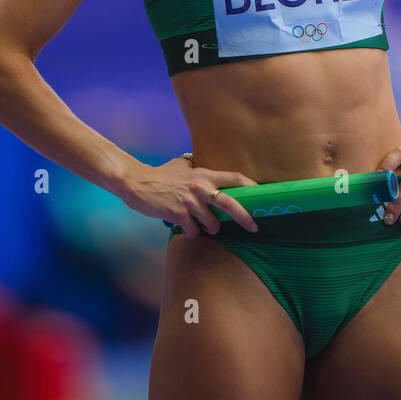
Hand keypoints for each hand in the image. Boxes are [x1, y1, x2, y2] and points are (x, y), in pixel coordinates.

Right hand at [119, 156, 259, 237]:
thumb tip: (212, 177)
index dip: (251, 186)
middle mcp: (200, 187)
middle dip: (245, 217)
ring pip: (213, 224)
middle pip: (231, 204)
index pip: (234, 178)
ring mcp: (190, 202)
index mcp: (204, 174)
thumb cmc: (161, 175)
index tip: (262, 195)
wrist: (137, 183)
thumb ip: (198, 171)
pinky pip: (194, 231)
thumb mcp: (183, 167)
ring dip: (210, 228)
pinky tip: (184, 226)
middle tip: (254, 227)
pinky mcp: (179, 215)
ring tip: (201, 223)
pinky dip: (192, 232)